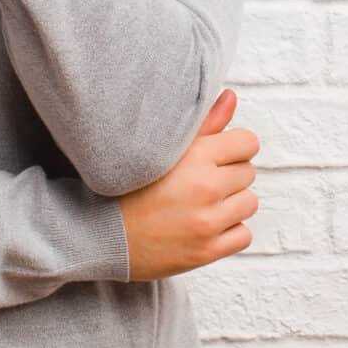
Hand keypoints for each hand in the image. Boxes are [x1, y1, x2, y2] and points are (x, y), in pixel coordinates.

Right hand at [119, 87, 258, 282]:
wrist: (98, 234)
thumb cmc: (126, 187)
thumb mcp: (162, 148)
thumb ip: (204, 124)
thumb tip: (231, 97)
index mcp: (195, 156)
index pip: (248, 143)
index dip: (234, 148)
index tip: (217, 156)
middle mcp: (205, 187)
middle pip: (247, 173)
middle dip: (229, 176)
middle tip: (200, 183)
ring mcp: (207, 222)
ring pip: (249, 203)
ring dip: (232, 203)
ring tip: (203, 204)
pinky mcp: (206, 250)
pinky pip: (243, 235)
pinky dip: (229, 231)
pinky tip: (205, 226)